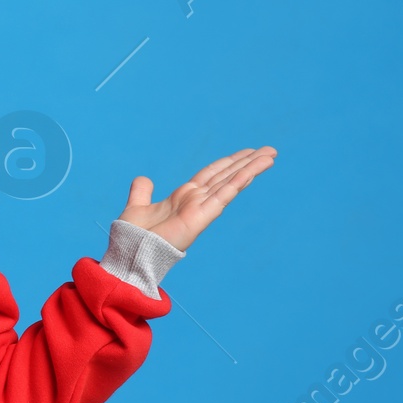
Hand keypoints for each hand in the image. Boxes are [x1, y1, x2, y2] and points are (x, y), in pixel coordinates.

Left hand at [117, 145, 276, 251]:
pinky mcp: (202, 215)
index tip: (246, 152)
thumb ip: (142, 191)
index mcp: (184, 196)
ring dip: (251, 168)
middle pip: (227, 174)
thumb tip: (144, 179)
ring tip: (270, 155)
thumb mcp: (137, 205)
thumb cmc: (134, 236)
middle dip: (247, 162)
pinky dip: (238, 181)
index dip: (228, 162)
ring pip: (231, 182)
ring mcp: (202, 208)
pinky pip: (224, 194)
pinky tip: (252, 170)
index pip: (212, 173)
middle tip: (269, 150)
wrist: (132, 252)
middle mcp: (197, 200)